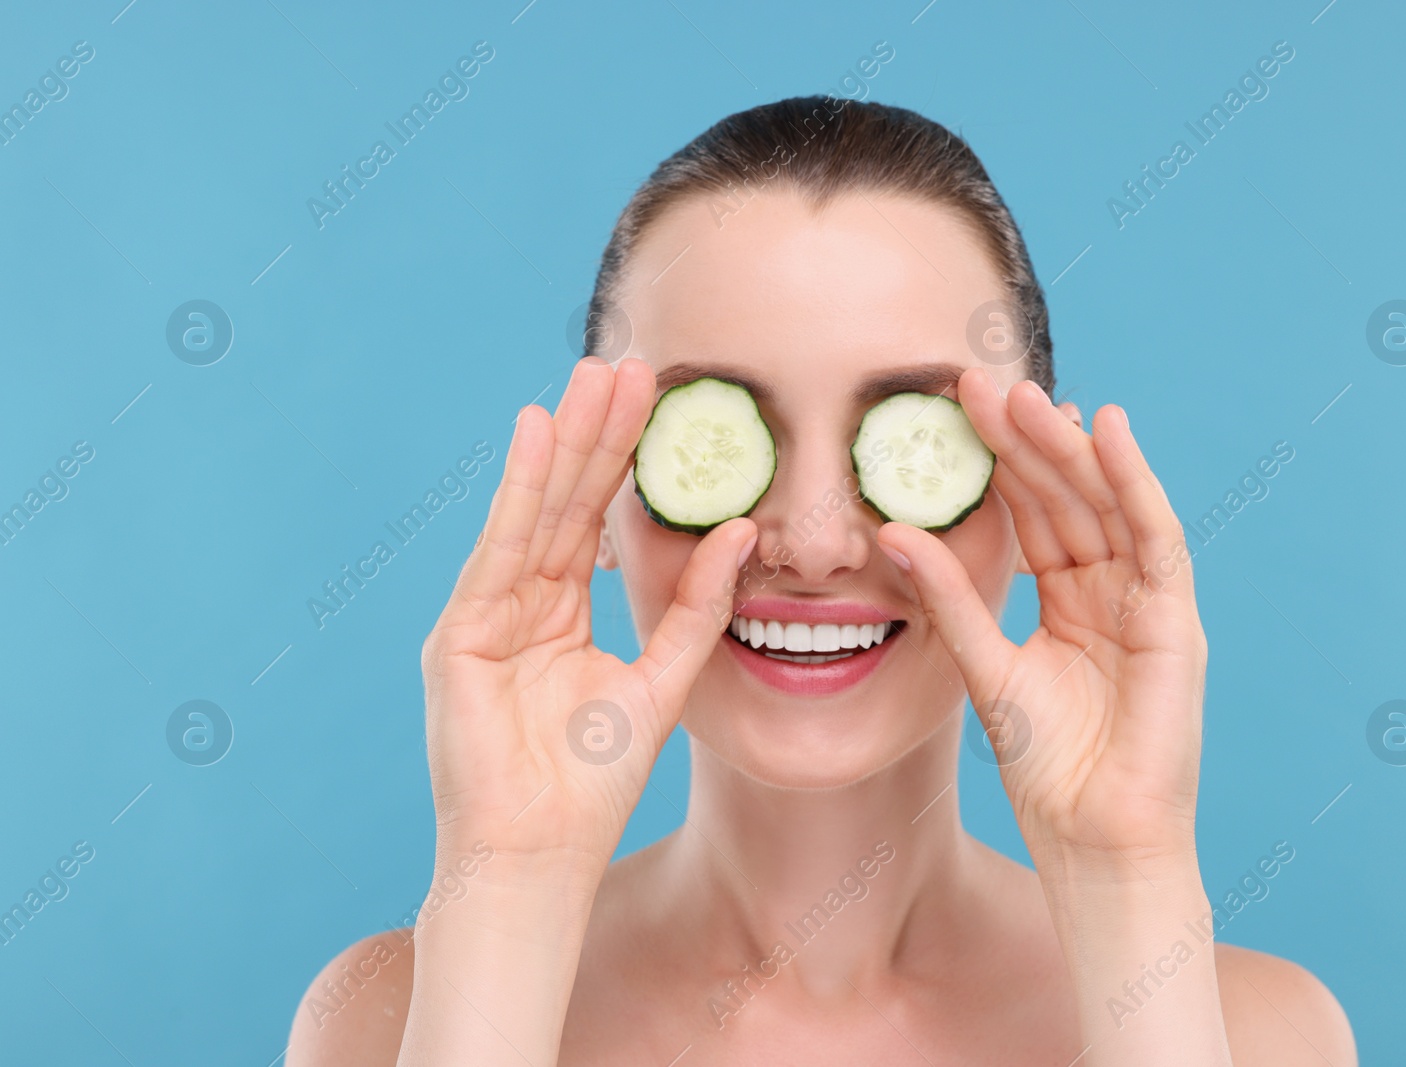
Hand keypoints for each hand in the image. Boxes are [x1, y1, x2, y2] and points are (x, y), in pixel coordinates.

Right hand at [420, 357, 755, 869]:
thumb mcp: (663, 677)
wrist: (539, 854)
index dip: (626, 461)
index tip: (659, 400)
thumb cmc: (592, 782)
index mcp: (560, 616)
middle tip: (632, 363)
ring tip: (597, 375)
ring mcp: (486, 614)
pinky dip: (522, 489)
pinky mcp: (462, 633)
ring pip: (538, 512)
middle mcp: (519, 604)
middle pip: (567, 503)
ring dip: (568, 442)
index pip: (596, 521)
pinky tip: (540, 430)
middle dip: (599, 434)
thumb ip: (699, 606)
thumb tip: (744, 532)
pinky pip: (502, 548)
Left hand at [877, 367, 1206, 867]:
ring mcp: (1146, 601)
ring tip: (1026, 394)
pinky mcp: (1174, 619)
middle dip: (1024, 440)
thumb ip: (948, 599)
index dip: (997, 461)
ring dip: (1067, 448)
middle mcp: (1110, 591)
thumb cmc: (1047, 767)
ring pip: (1106, 505)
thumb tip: (891, 533)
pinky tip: (1107, 431)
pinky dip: (1134, 482)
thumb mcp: (983, 666)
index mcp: (1069, 601)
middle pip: (1066, 498)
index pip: (1032, 514)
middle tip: (978, 382)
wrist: (1095, 839)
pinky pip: (1155, 536)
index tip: (953, 410)